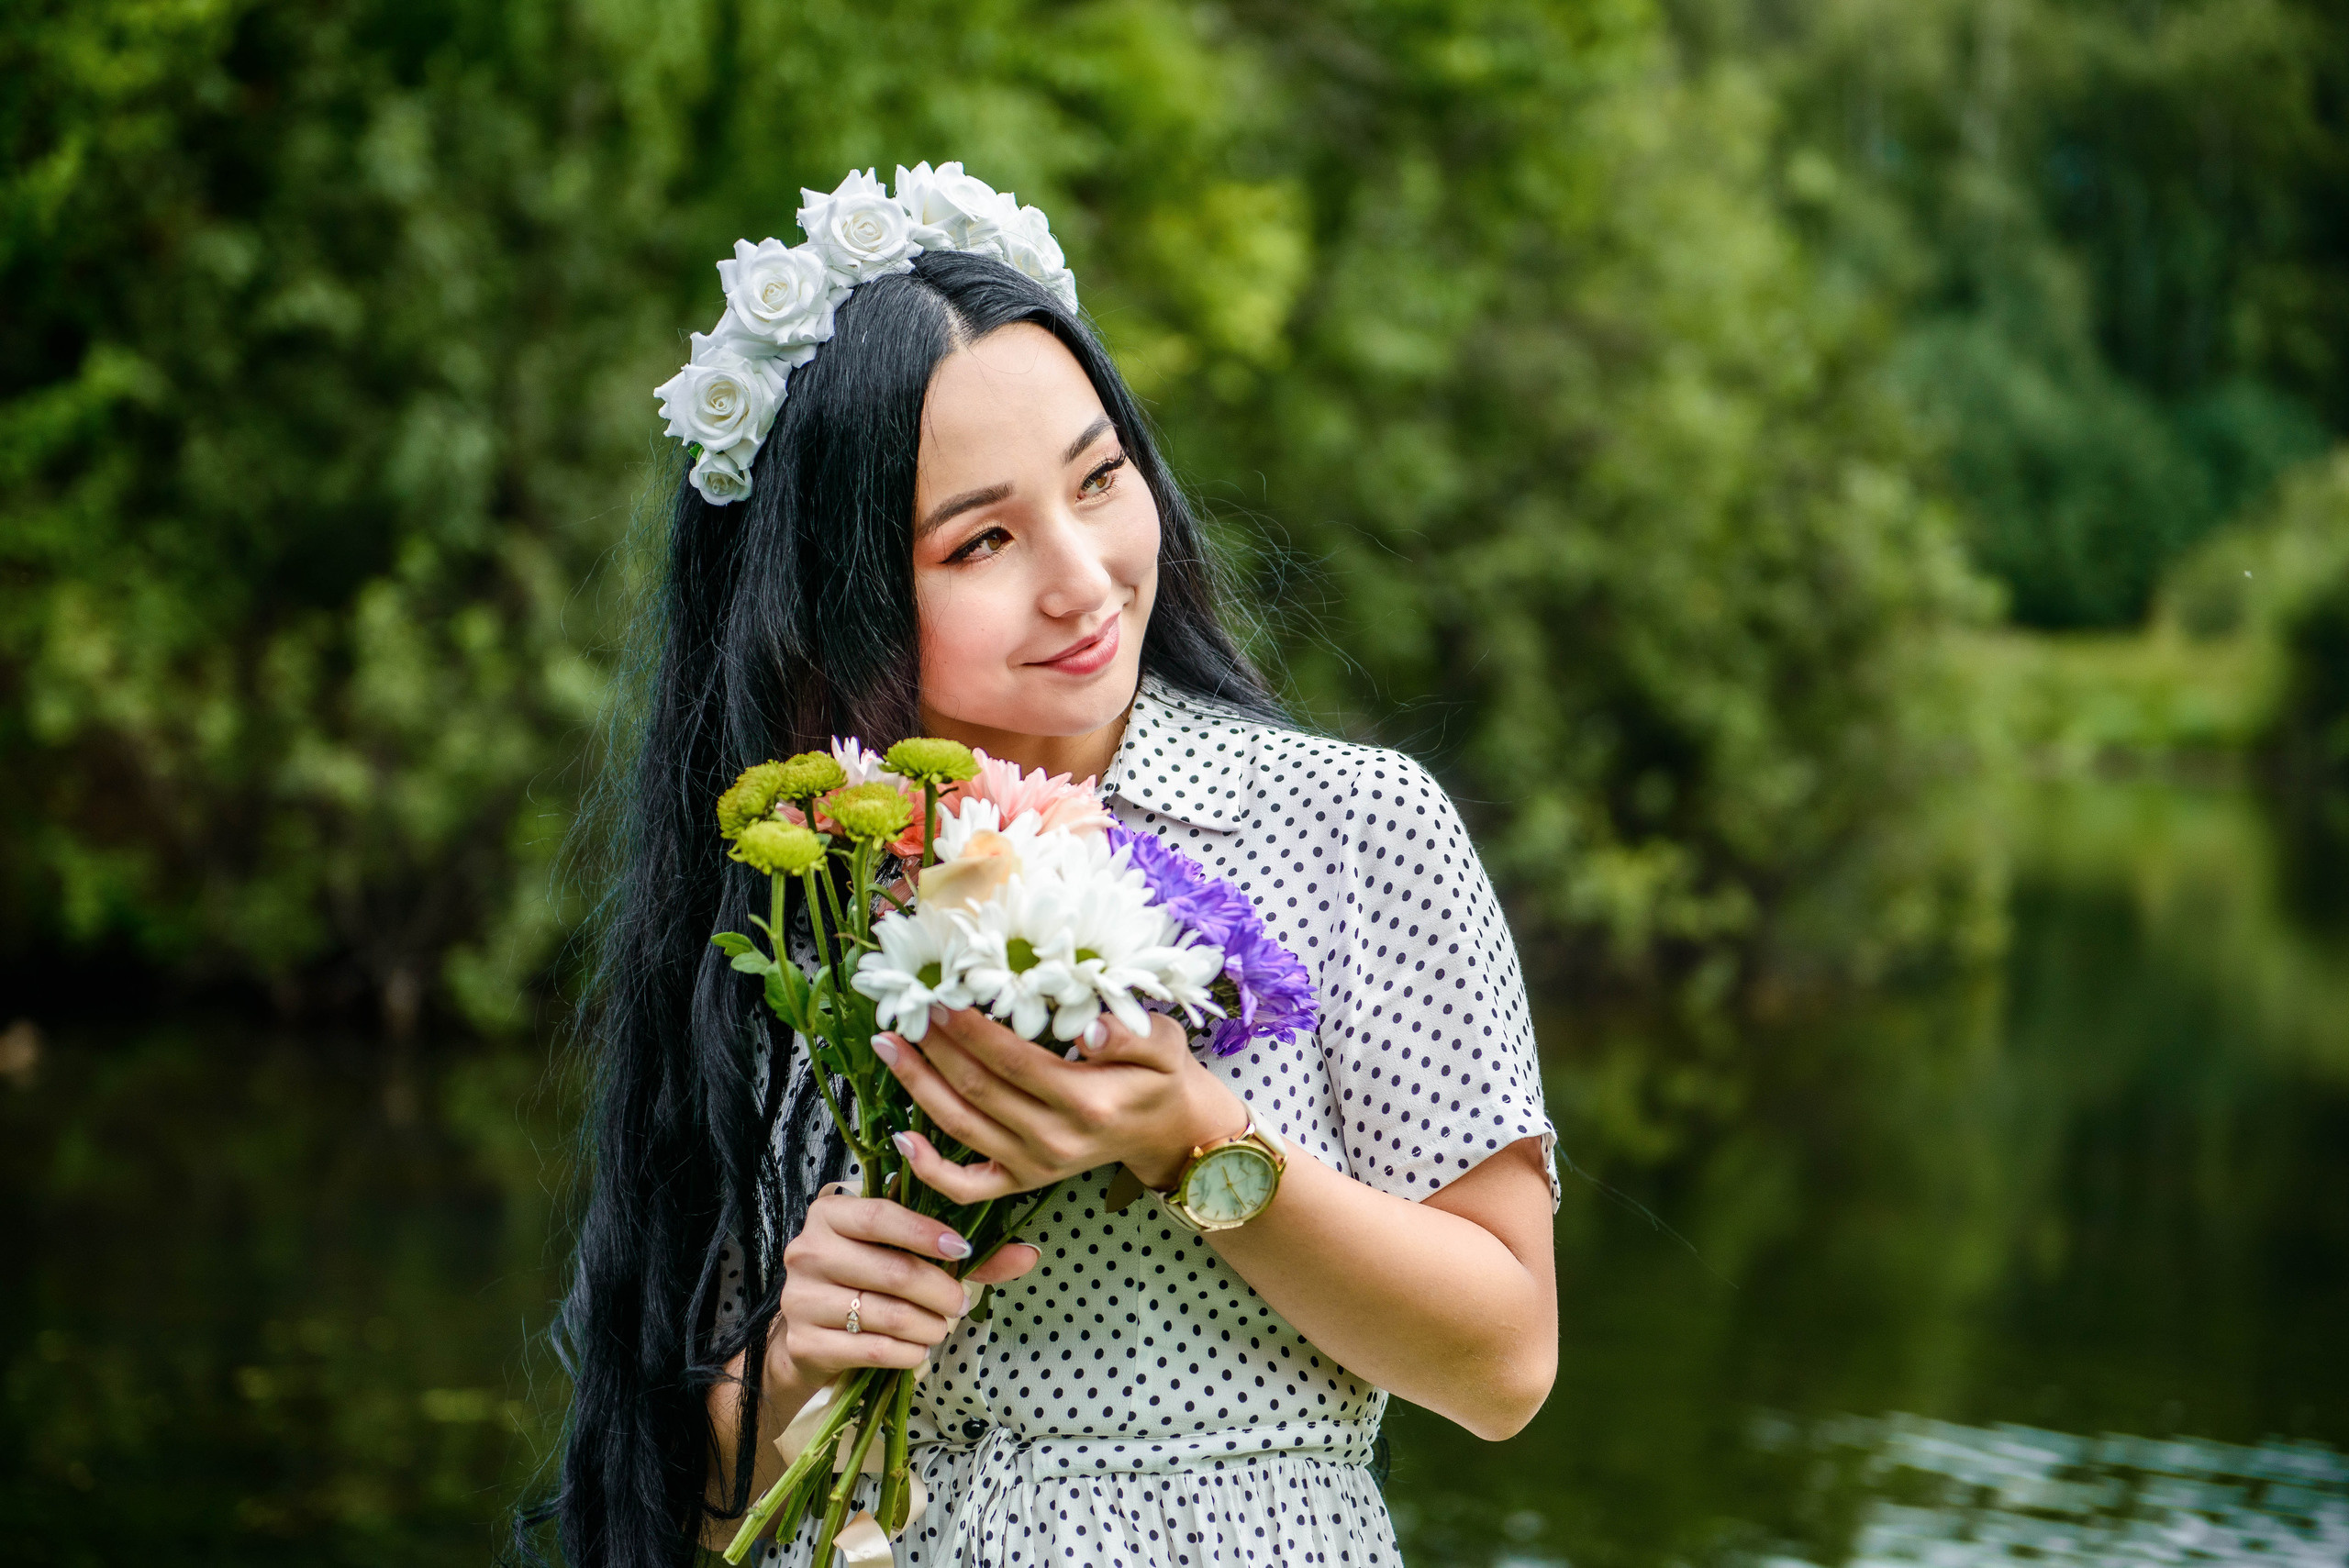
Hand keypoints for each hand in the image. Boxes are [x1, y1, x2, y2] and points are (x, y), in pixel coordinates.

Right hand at [769, 1186, 1038, 1388]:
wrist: (814, 1335)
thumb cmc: (869, 1282)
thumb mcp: (906, 1255)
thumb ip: (964, 1253)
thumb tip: (1029, 1254)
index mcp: (831, 1214)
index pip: (881, 1216)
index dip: (926, 1233)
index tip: (962, 1250)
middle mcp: (807, 1250)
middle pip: (890, 1270)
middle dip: (938, 1290)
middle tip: (960, 1303)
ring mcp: (800, 1297)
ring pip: (884, 1312)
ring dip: (927, 1325)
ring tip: (941, 1328)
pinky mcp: (804, 1342)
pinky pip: (871, 1349)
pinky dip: (907, 1353)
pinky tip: (919, 1351)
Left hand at [874, 1006, 1245, 1201]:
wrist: (1169, 1131)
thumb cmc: (1160, 1076)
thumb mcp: (1162, 1044)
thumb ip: (1127, 1036)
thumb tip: (1087, 1030)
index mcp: (1087, 1102)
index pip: (1013, 1061)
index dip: (971, 1031)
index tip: (941, 998)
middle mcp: (1055, 1140)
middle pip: (978, 1090)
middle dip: (935, 1048)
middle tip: (904, 1012)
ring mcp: (1036, 1165)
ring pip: (961, 1127)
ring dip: (919, 1086)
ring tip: (889, 1047)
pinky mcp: (1025, 1181)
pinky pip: (967, 1187)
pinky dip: (929, 1169)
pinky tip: (900, 1136)